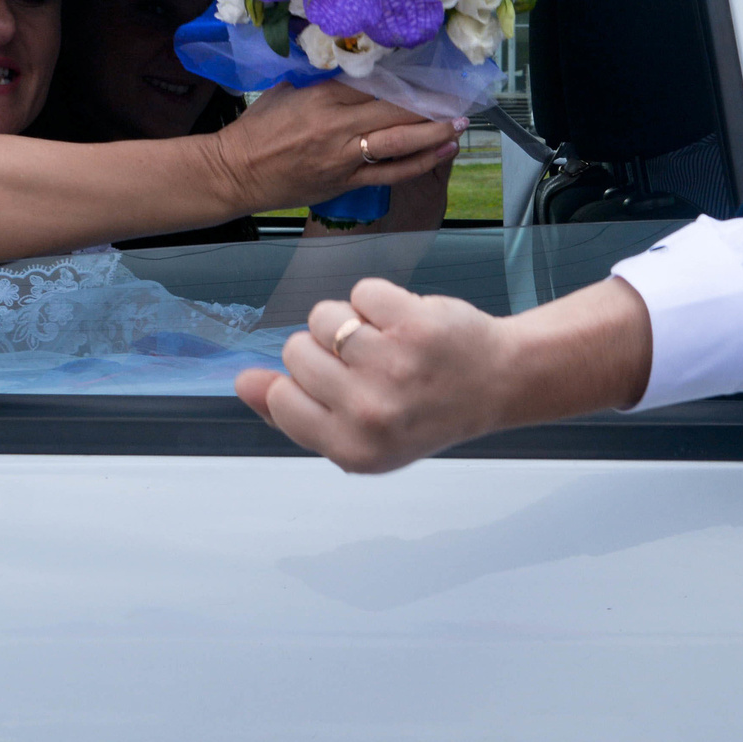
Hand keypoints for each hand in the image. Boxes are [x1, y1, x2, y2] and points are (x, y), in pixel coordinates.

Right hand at [202, 81, 461, 215]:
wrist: (235, 172)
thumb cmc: (257, 129)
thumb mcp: (286, 91)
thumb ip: (321, 80)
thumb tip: (353, 68)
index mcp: (322, 96)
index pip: (377, 82)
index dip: (409, 78)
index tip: (432, 72)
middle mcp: (337, 125)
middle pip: (396, 108)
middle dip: (432, 101)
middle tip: (458, 94)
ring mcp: (343, 156)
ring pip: (400, 140)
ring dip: (435, 130)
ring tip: (460, 121)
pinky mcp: (345, 181)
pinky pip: (391, 172)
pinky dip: (420, 161)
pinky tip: (443, 151)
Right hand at [239, 276, 652, 472]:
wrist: (498, 382)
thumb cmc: (425, 411)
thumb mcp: (360, 435)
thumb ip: (297, 415)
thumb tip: (244, 383)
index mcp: (352, 450)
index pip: (282, 398)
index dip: (301, 382)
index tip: (339, 386)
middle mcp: (369, 413)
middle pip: (296, 351)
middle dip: (326, 349)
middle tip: (371, 365)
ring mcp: (392, 366)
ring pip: (323, 316)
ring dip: (350, 320)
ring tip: (387, 342)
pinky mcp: (412, 322)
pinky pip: (360, 291)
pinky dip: (379, 299)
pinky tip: (407, 323)